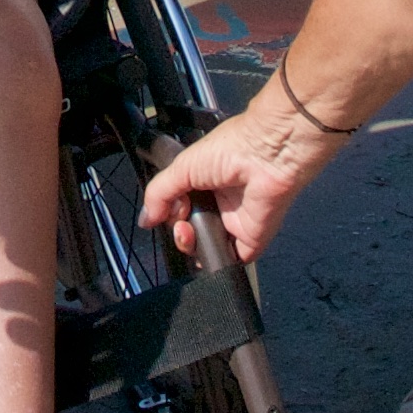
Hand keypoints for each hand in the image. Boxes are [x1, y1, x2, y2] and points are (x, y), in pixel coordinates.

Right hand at [137, 93, 338, 265]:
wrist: (267, 154)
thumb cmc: (229, 150)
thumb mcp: (182, 166)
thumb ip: (159, 193)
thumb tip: (145, 220)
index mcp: (205, 182)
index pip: (180, 208)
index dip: (170, 213)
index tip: (170, 208)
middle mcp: (220, 203)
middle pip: (191, 230)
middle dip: (178, 232)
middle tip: (180, 224)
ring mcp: (236, 223)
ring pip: (206, 247)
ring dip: (191, 247)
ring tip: (188, 234)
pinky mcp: (251, 240)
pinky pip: (232, 260)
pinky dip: (217, 262)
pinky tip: (206, 253)